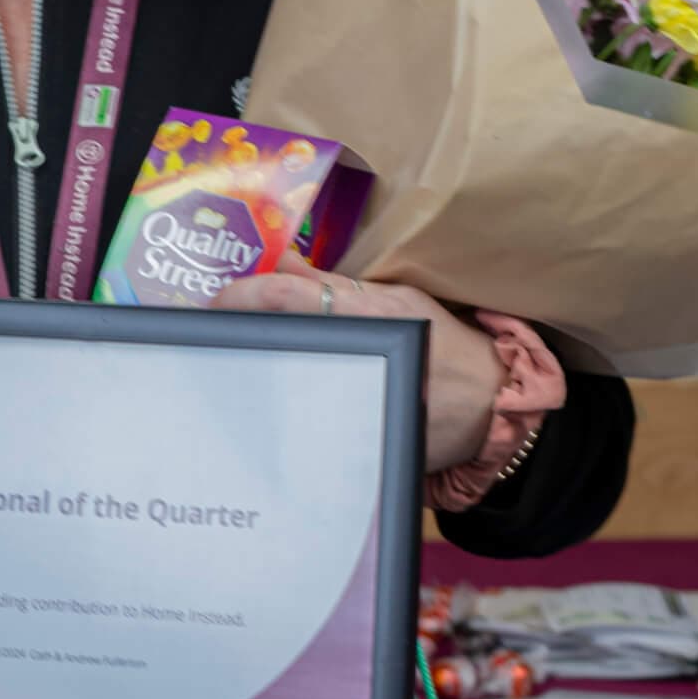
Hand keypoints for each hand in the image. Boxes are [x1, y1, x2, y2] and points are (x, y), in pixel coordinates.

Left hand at [214, 253, 501, 473]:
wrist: (488, 403)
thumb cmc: (439, 341)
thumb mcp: (391, 298)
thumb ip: (329, 283)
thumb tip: (279, 257)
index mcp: (357, 315)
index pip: (282, 298)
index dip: (241, 295)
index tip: (215, 299)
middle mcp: (349, 358)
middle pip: (272, 346)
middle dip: (234, 342)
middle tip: (209, 338)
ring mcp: (348, 403)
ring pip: (279, 392)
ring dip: (252, 379)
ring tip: (229, 370)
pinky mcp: (351, 441)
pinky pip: (304, 428)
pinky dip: (280, 415)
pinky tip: (266, 409)